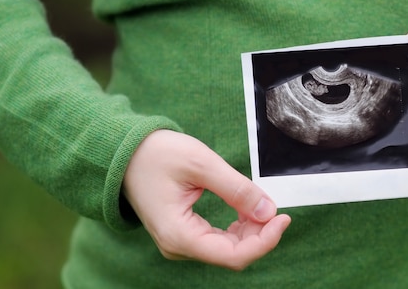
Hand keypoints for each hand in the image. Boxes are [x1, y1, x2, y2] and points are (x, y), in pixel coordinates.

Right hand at [122, 129, 290, 270]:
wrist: (124, 152)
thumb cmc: (156, 154)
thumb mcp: (201, 164)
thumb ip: (236, 189)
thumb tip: (268, 210)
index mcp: (179, 235)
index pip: (233, 255)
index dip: (265, 240)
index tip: (283, 217)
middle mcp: (178, 246)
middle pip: (232, 255)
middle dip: (260, 234)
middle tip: (276, 207)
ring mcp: (179, 241)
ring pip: (226, 250)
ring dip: (250, 231)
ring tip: (262, 205)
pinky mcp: (182, 233)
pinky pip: (217, 240)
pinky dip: (237, 228)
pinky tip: (247, 210)